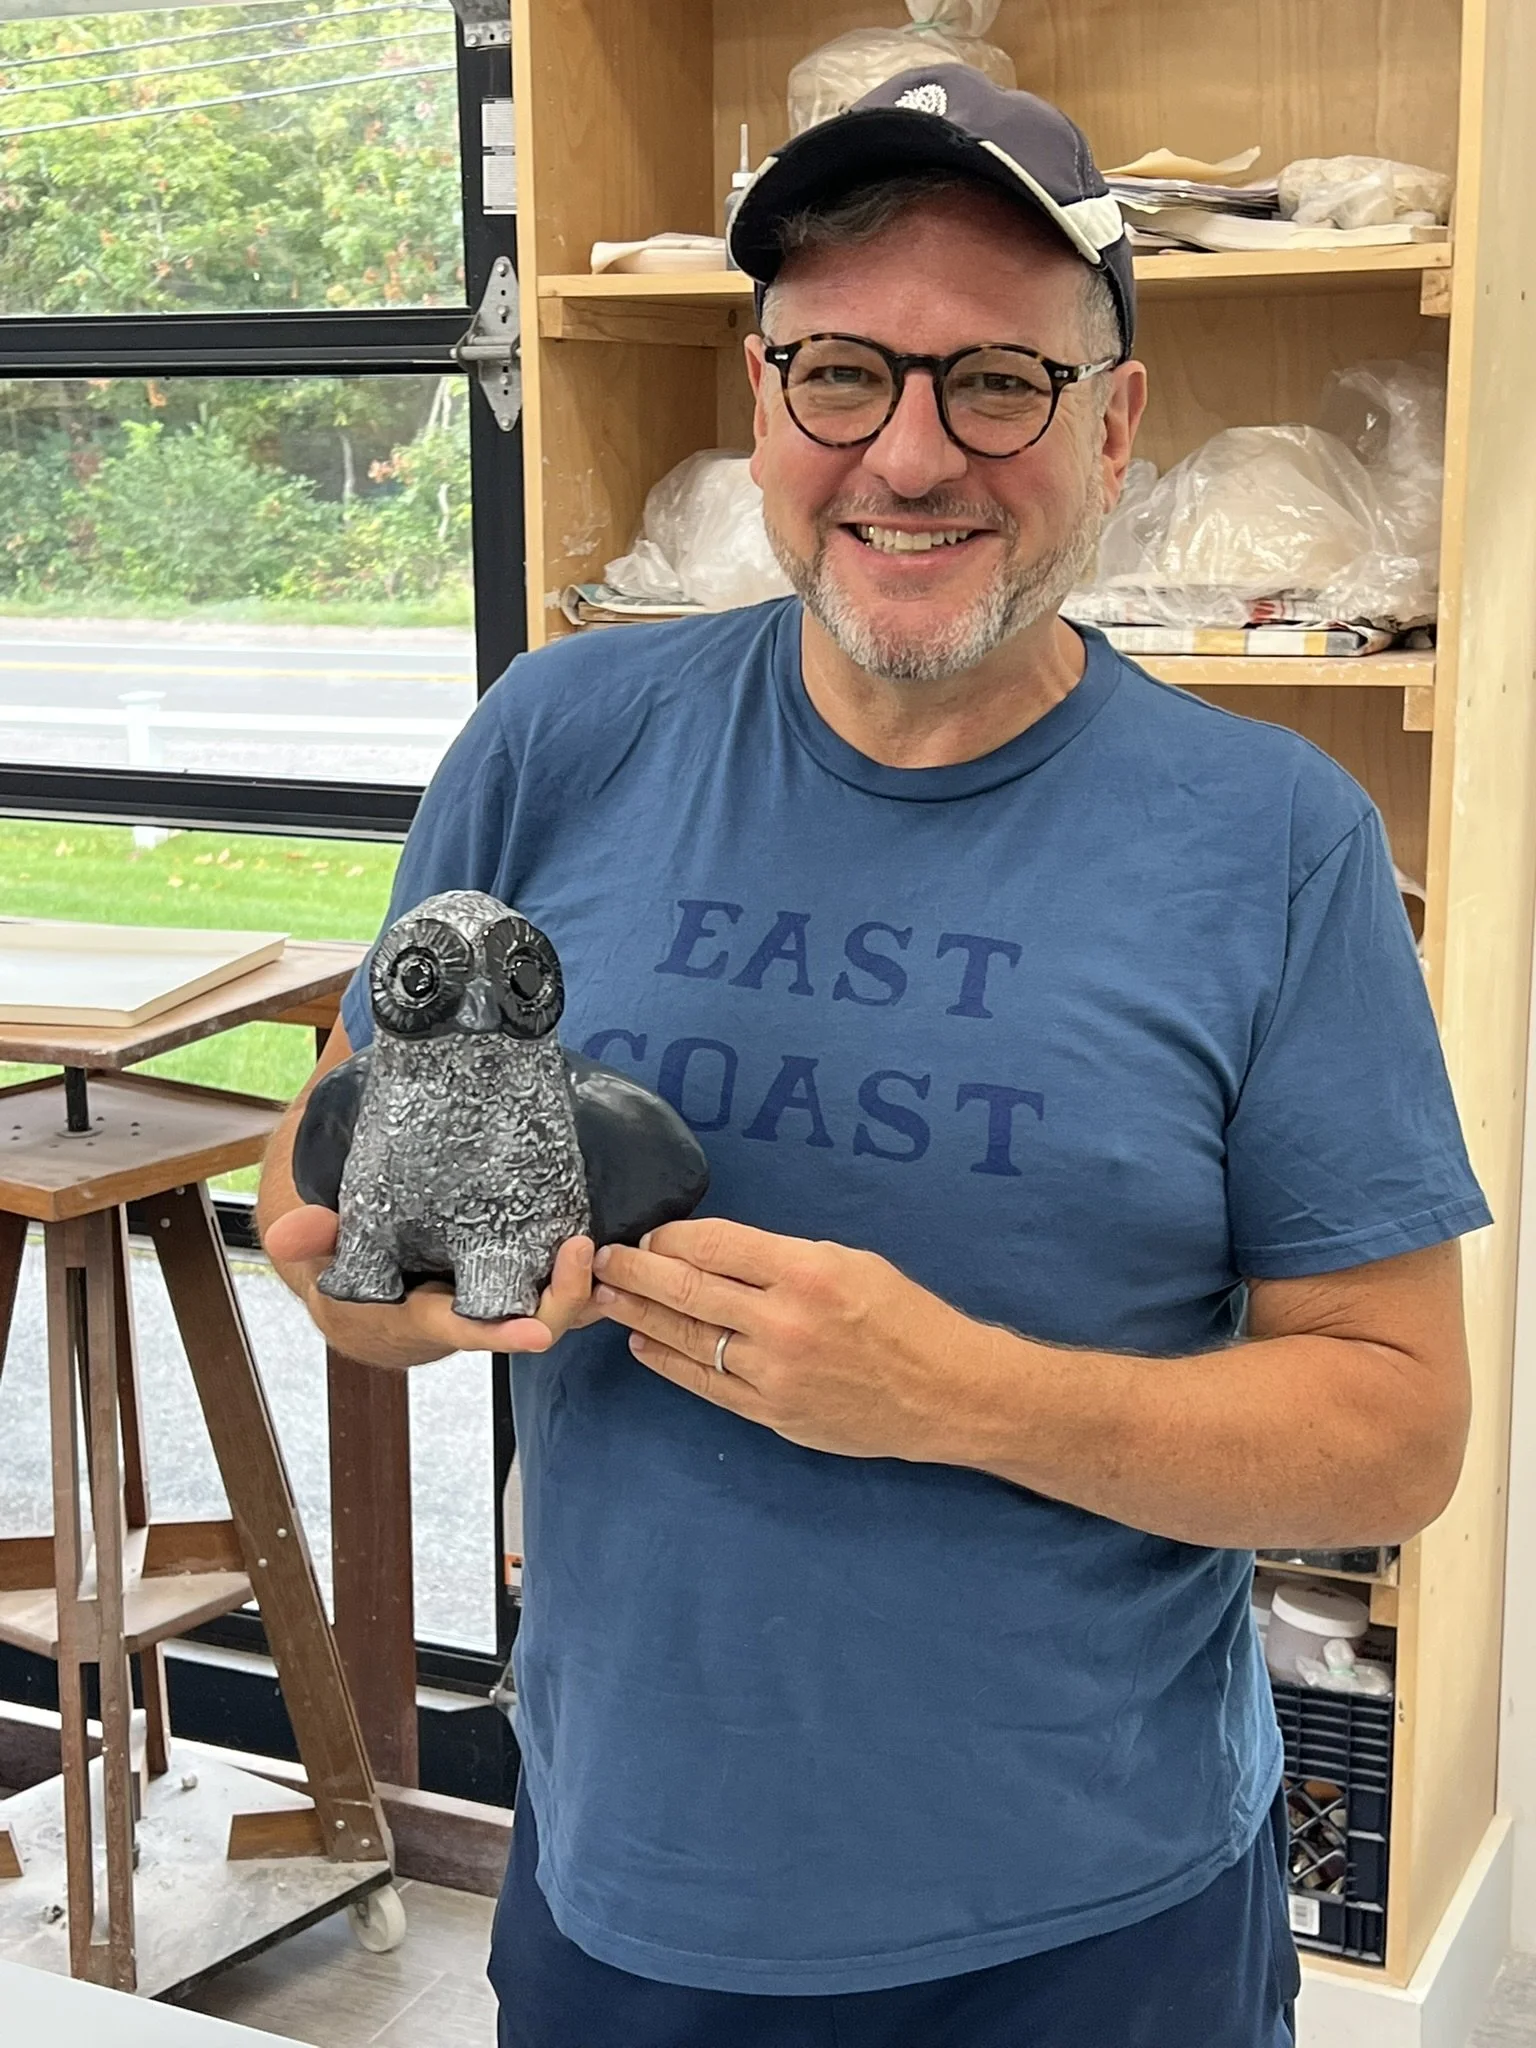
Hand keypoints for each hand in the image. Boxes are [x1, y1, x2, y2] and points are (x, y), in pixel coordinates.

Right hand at [262, 1205, 598, 1369]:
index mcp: (422, 1318)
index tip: (535, 1333)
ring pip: (555, 1311)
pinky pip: (562, 1290)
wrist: (370, 1299)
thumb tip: (283, 1233)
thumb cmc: (346, 1274)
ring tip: (612, 1245)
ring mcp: (499, 1307)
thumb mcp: (323, 1259)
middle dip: (560, 1300)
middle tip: (580, 1247)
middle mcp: (470, 1319)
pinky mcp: (518, 1288)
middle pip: (528, 1326)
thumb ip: (312, 1241)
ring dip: (586, 1288)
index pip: (464, 1331)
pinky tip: (618, 1247)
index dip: (499, 1334)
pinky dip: (590, 1278)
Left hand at [590, 1218, 986, 1460]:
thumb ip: (783, 1258)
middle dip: (635, 1270)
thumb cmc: (906, 1318)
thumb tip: (718, 1252)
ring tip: (606, 1296)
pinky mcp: (772, 1413)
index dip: (671, 1236)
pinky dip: (668, 1362)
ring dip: (639, 1315)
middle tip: (601, 1258)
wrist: (945, 1392)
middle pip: (687, 1289)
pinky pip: (705, 1383)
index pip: (715, 1244)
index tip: (650, 1232)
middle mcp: (783, 1321)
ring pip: (687, 1338)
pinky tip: (644, 1344)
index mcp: (806, 1272)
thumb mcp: (851, 1261)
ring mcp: (774, 1373)